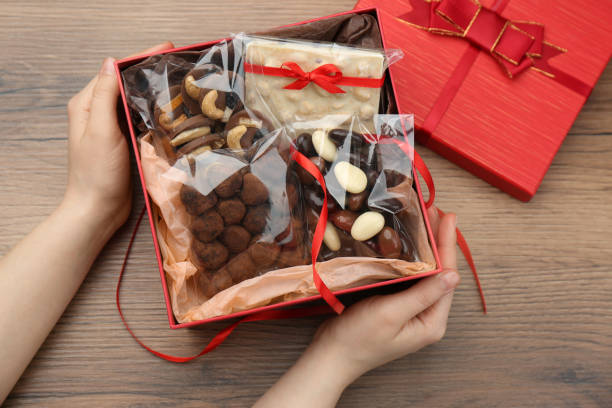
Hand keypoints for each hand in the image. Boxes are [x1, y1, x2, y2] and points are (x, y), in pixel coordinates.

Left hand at [62, 42, 173, 237]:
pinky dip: (153, 112)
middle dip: (150, 72)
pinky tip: (172, 111)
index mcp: (87, 104)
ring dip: (154, 92)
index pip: (114, 71)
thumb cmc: (97, 173)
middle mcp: (97, 112)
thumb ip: (104, 96)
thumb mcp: (100, 130)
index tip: (166, 50)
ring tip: (181, 84)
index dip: (139, 59)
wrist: (98, 209)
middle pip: (125, 84)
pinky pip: (139, 119)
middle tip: (179, 66)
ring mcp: (111, 128)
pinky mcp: (124, 142)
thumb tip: (111, 62)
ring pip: (134, 101)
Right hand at [310, 207, 459, 383]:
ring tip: (427, 222)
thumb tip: (453, 275)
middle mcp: (426, 317)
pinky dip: (411, 259)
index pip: (447, 276)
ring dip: (427, 248)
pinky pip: (410, 279)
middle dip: (439, 243)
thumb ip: (423, 294)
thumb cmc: (359, 338)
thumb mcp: (392, 313)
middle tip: (437, 212)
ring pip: (425, 274)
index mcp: (432, 321)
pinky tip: (408, 243)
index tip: (448, 217)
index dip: (447, 244)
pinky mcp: (396, 307)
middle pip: (439, 273)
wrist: (331, 356)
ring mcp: (411, 312)